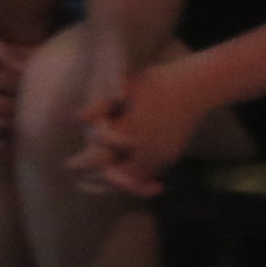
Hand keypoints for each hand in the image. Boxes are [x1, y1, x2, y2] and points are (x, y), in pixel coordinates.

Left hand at [71, 57, 200, 196]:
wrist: (196, 87)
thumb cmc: (158, 82)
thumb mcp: (128, 87)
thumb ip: (101, 105)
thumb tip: (76, 117)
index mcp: (130, 131)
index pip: (100, 157)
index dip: (83, 162)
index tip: (69, 166)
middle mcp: (145, 148)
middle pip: (114, 175)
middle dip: (97, 178)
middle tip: (80, 182)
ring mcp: (160, 155)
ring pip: (132, 179)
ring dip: (116, 182)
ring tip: (98, 183)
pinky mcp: (170, 157)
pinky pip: (149, 173)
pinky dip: (136, 178)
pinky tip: (123, 178)